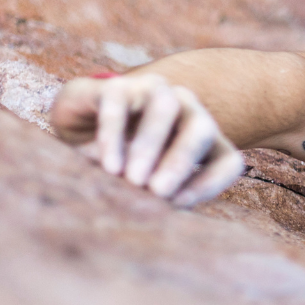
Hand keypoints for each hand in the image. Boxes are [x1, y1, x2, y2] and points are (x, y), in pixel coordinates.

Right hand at [50, 73, 243, 206]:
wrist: (77, 129)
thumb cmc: (122, 165)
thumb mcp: (144, 185)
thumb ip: (158, 197)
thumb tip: (161, 219)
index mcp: (202, 138)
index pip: (228, 159)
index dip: (213, 182)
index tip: (180, 205)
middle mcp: (186, 109)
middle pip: (202, 128)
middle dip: (181, 161)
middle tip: (158, 192)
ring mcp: (154, 91)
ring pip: (165, 107)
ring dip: (150, 145)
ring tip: (131, 180)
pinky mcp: (117, 85)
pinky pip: (119, 105)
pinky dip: (114, 136)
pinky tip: (108, 165)